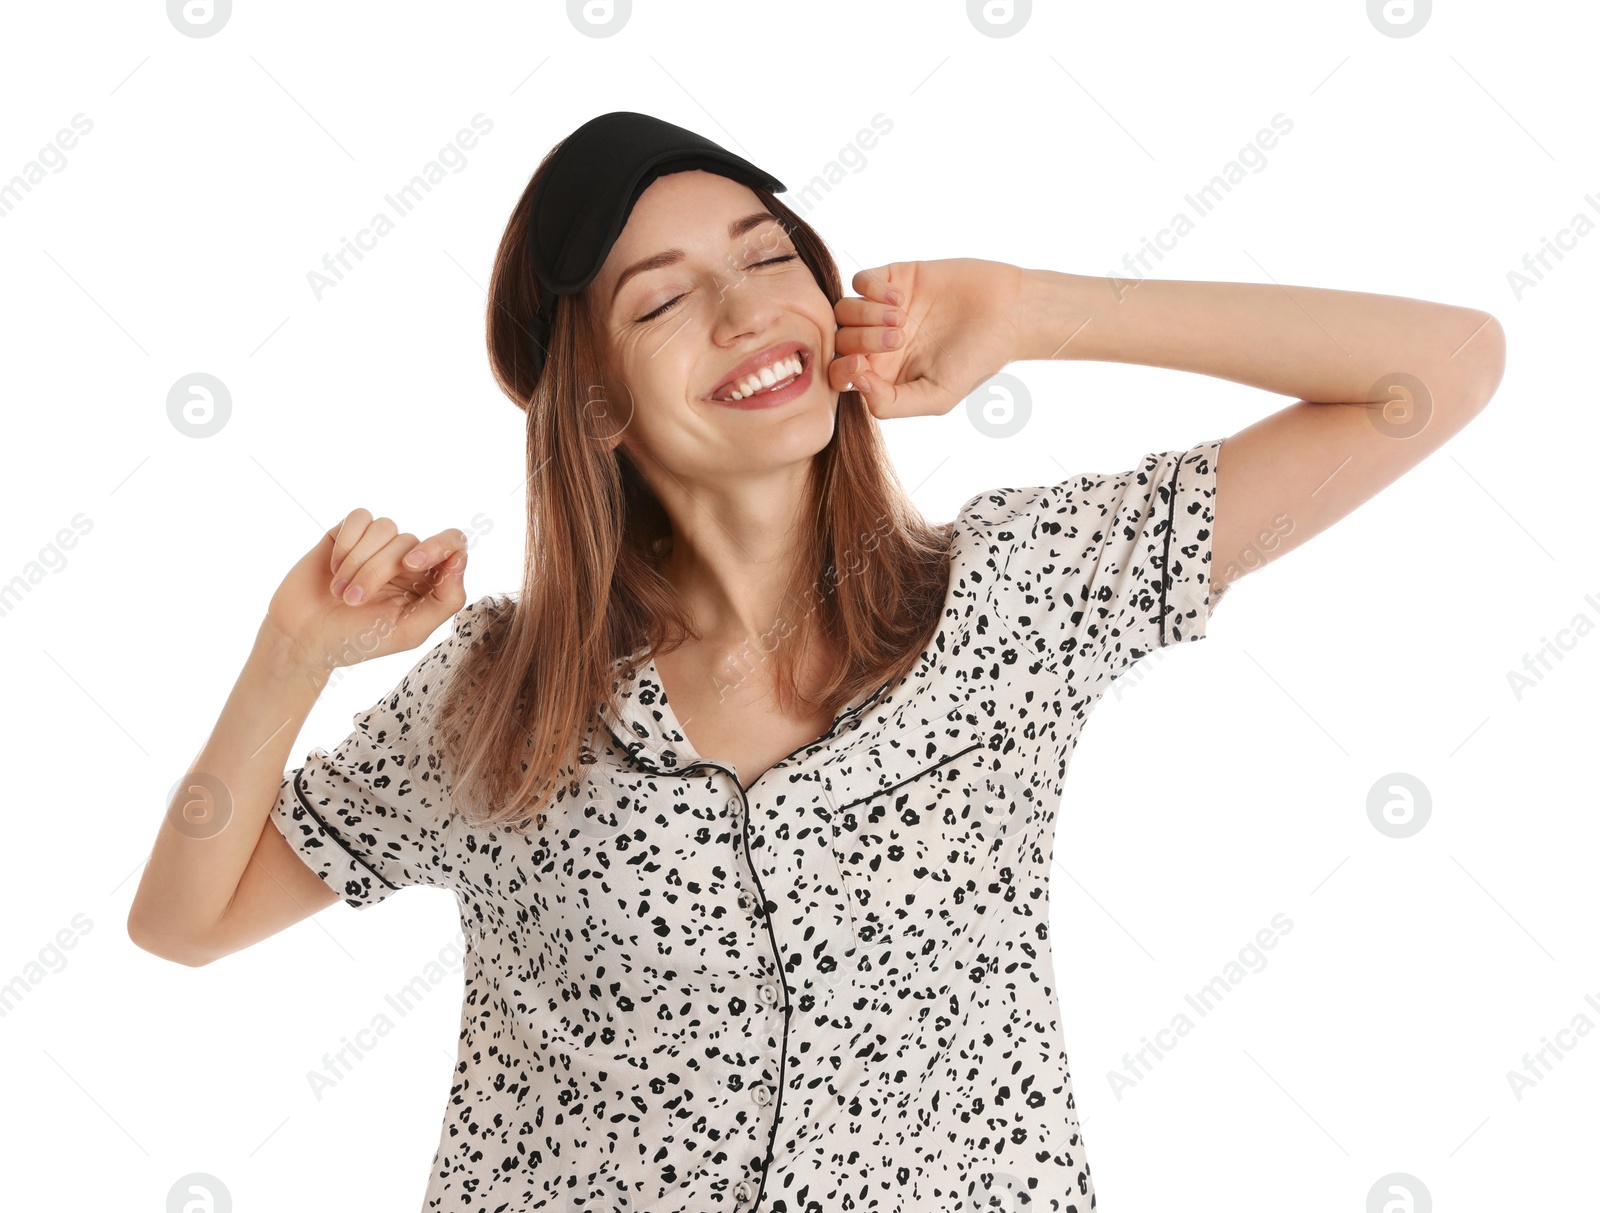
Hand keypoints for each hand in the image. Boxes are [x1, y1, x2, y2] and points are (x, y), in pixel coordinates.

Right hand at [265, 510, 469, 674]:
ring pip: (385, 527)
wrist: (302, 637)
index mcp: (428, 581)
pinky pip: (360, 517)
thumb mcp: (408, 631)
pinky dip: (346, 543)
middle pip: (409, 542)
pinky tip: (333, 568)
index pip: (453, 544)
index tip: (411, 564)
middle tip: (353, 601)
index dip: (438, 546)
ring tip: (340, 592)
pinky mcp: (348, 533)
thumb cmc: (357, 640)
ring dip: (358, 562)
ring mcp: (377, 545)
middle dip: (377, 572)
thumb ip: (445, 599)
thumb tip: (460, 559)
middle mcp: (406, 558)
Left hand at [828, 258, 1024, 418]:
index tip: (862, 366)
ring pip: (844, 310)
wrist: (1008, 315)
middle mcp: (877, 342)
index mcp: (883, 374)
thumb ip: (891, 403)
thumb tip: (855, 385)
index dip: (841, 371)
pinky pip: (861, 280)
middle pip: (840, 340)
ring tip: (903, 319)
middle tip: (899, 338)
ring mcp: (882, 309)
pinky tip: (902, 299)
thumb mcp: (936, 397)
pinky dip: (872, 289)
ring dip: (866, 315)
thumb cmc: (976, 362)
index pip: (840, 373)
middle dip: (861, 340)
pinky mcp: (895, 278)